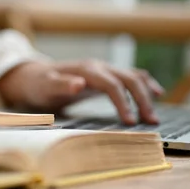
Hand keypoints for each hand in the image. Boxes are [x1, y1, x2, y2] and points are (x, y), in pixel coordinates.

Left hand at [0, 60, 163, 124]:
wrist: (33, 75)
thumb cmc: (39, 83)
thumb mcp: (45, 86)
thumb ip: (61, 84)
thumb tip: (78, 83)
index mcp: (87, 69)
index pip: (112, 85)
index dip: (123, 102)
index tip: (131, 122)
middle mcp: (99, 67)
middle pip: (128, 79)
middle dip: (142, 99)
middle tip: (151, 121)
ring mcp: (103, 70)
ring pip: (132, 76)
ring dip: (146, 92)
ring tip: (155, 114)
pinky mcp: (104, 76)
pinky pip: (129, 77)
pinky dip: (144, 84)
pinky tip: (156, 92)